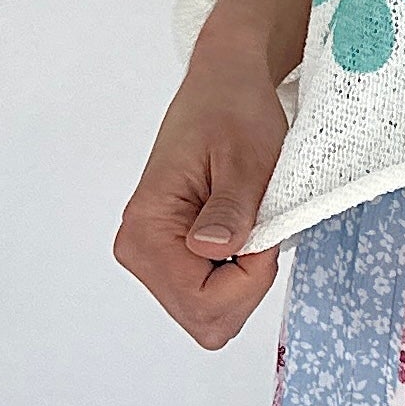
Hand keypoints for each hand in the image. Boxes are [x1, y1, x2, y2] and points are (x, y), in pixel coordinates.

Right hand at [112, 0, 312, 349]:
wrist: (224, 86)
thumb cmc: (233, 112)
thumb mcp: (247, 158)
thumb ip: (232, 208)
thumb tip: (215, 248)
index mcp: (147, 229)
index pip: (204, 302)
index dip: (249, 279)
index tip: (265, 231)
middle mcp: (139, 251)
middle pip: (205, 319)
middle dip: (246, 285)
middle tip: (259, 228)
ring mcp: (153, 257)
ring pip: (210, 312)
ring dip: (243, 279)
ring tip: (249, 223)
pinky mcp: (171, 255)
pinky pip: (211, 294)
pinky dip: (238, 274)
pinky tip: (241, 231)